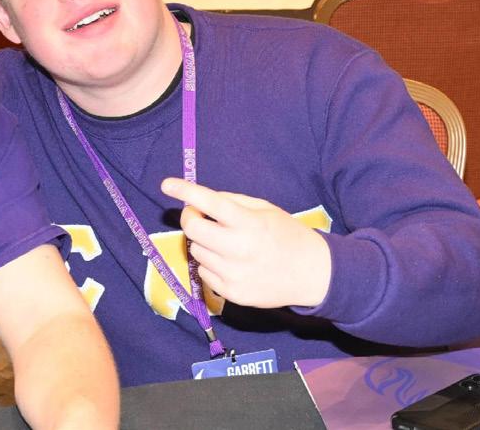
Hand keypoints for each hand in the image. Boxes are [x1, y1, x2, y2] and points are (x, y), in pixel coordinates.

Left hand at [161, 178, 331, 308]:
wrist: (312, 274)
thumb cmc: (287, 235)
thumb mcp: (265, 209)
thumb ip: (232, 202)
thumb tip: (200, 201)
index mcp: (249, 223)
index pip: (211, 203)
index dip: (186, 192)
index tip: (167, 184)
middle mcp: (239, 249)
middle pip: (193, 230)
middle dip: (190, 218)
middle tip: (198, 215)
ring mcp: (233, 274)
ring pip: (197, 251)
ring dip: (203, 242)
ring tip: (224, 242)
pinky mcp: (231, 294)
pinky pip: (204, 272)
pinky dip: (210, 263)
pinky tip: (230, 262)